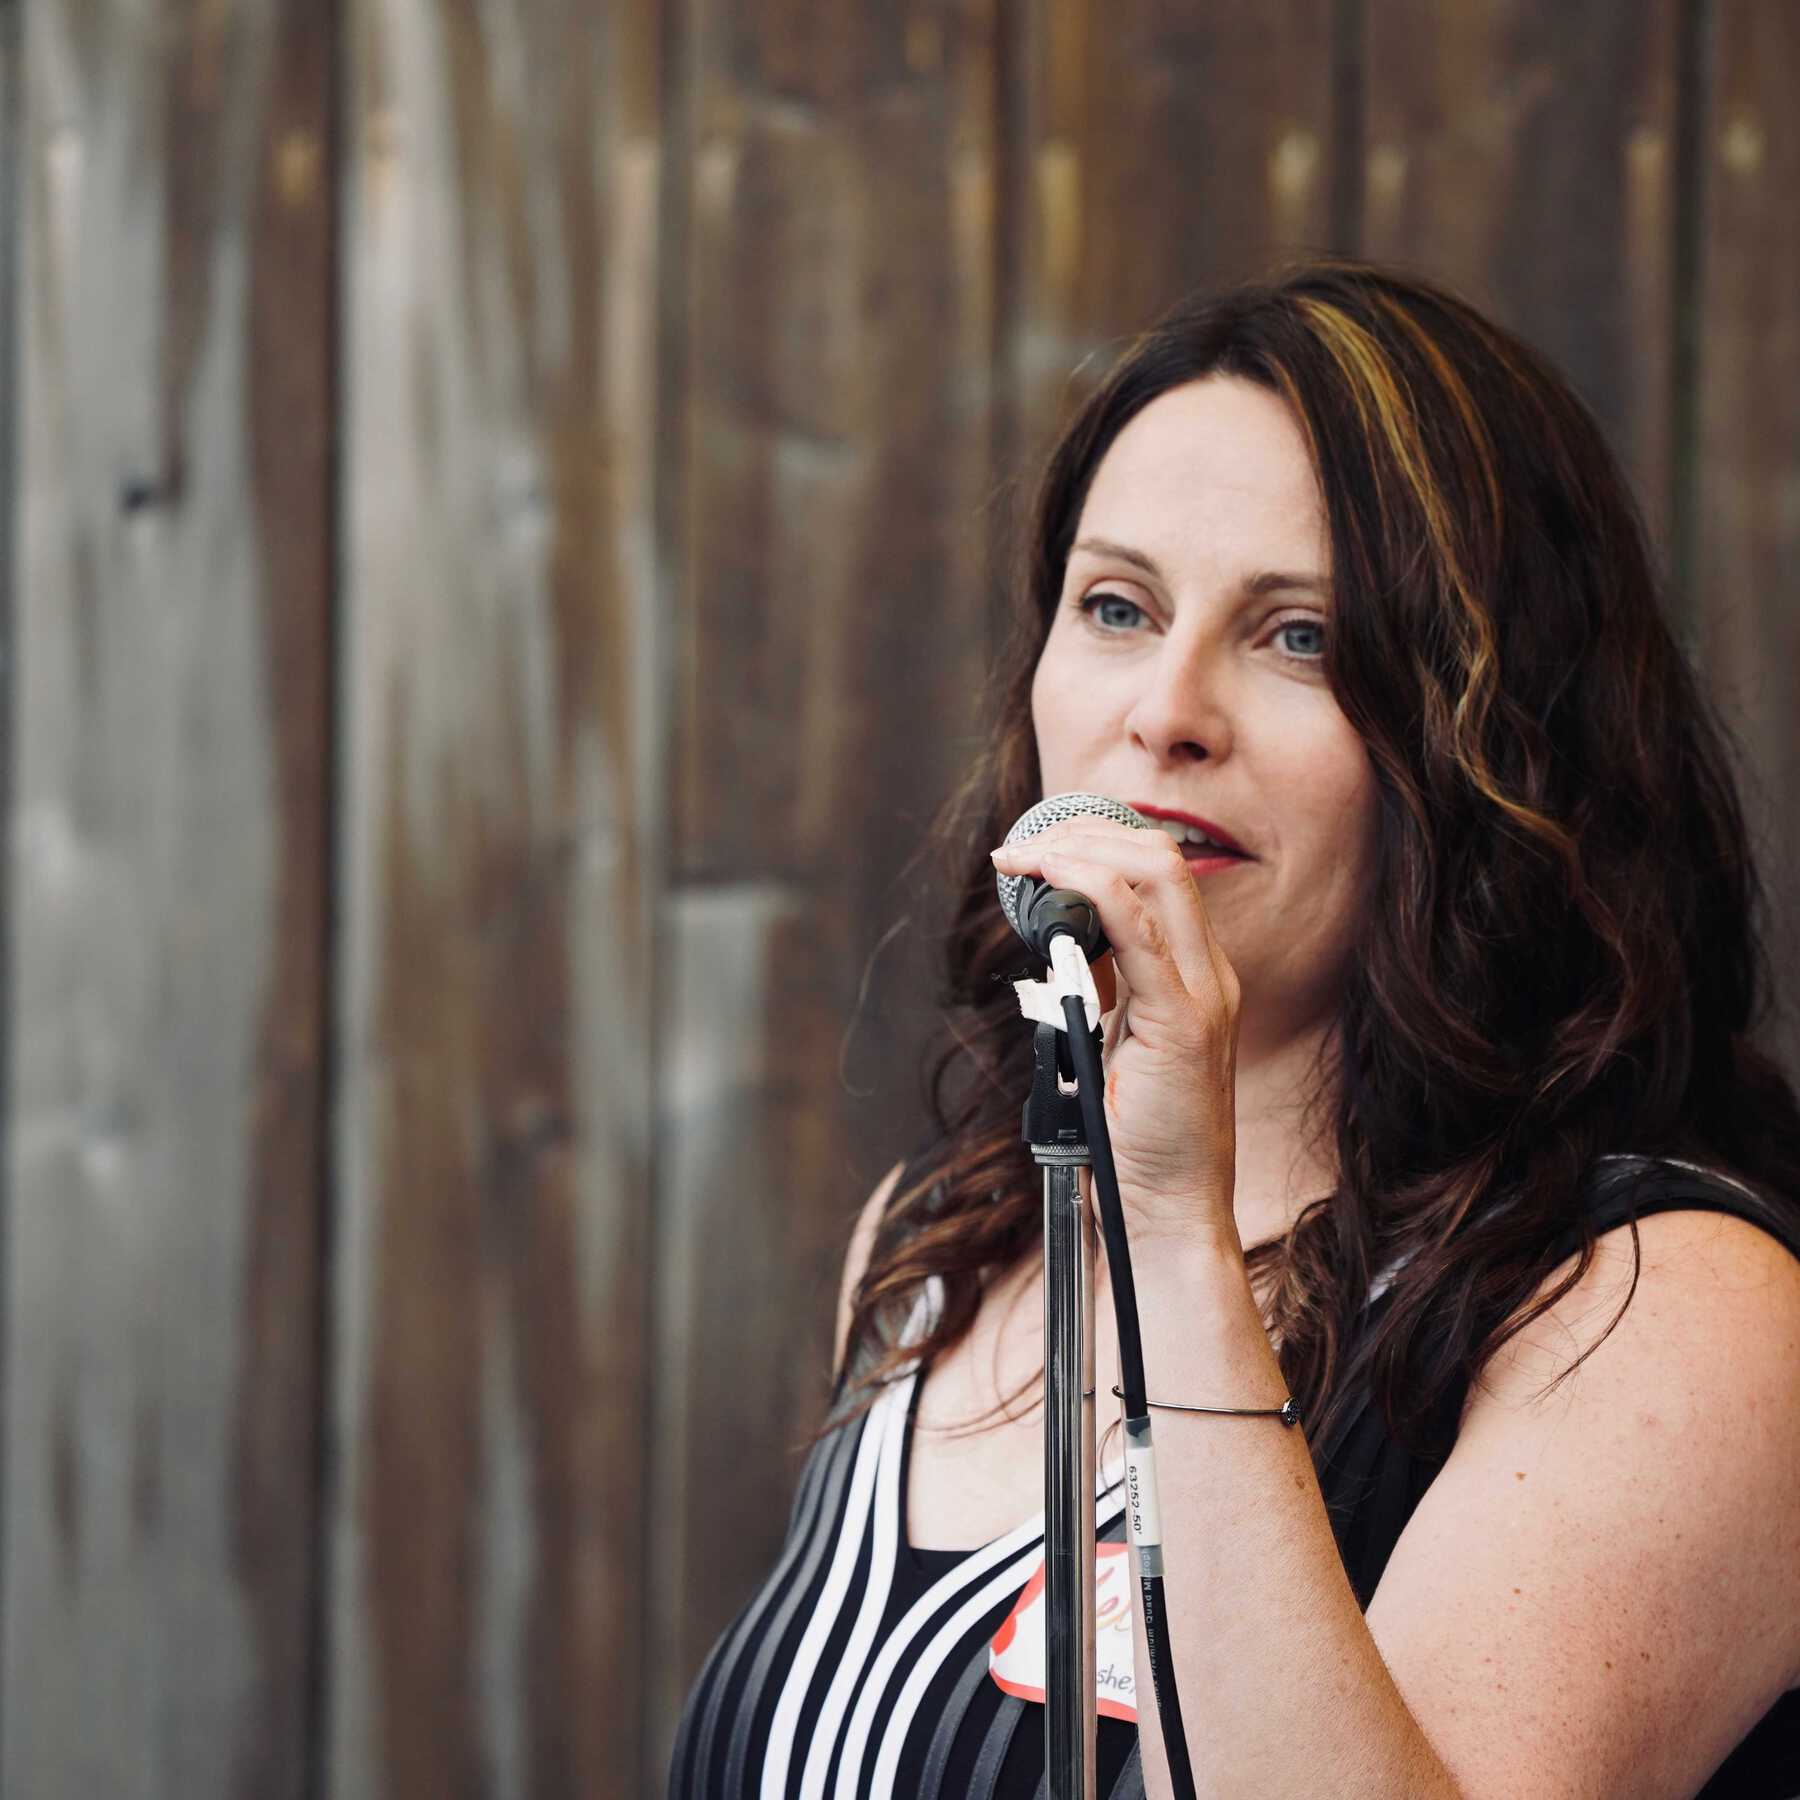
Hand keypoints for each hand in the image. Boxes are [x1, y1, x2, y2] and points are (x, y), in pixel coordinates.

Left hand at [991, 814, 1240, 1246]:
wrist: (1162, 1214)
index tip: (1030, 851)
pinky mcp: (1184, 1022)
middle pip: (1157, 857)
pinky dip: (1090, 892)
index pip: (1156, 873)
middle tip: (1016, 851)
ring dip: (1074, 853)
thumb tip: (1054, 943)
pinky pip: (1141, 931)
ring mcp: (1203, 995)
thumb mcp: (1106, 1046)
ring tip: (1019, 862)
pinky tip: (1048, 886)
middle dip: (1079, 834)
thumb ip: (1093, 992)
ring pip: (1152, 876)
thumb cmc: (1132, 1143)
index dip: (1093, 844)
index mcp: (1194, 976)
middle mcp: (1208, 974)